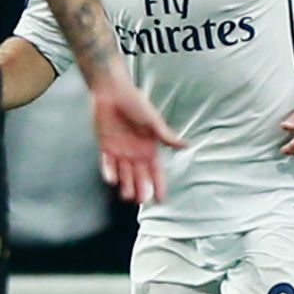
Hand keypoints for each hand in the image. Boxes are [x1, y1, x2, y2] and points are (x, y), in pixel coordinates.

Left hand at [89, 71, 186, 203]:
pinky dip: (109, 172)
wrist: (112, 92)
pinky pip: (107, 164)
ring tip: (127, 196)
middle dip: (141, 190)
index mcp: (149, 148)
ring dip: (125, 186)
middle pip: (139, 177)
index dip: (159, 185)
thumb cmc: (135, 103)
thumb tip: (187, 145)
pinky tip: (112, 180)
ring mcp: (120, 152)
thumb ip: (167, 136)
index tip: (161, 200)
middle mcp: (135, 153)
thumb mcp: (154, 121)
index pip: (156, 172)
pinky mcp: (106, 147)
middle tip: (142, 201)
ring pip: (123, 175)